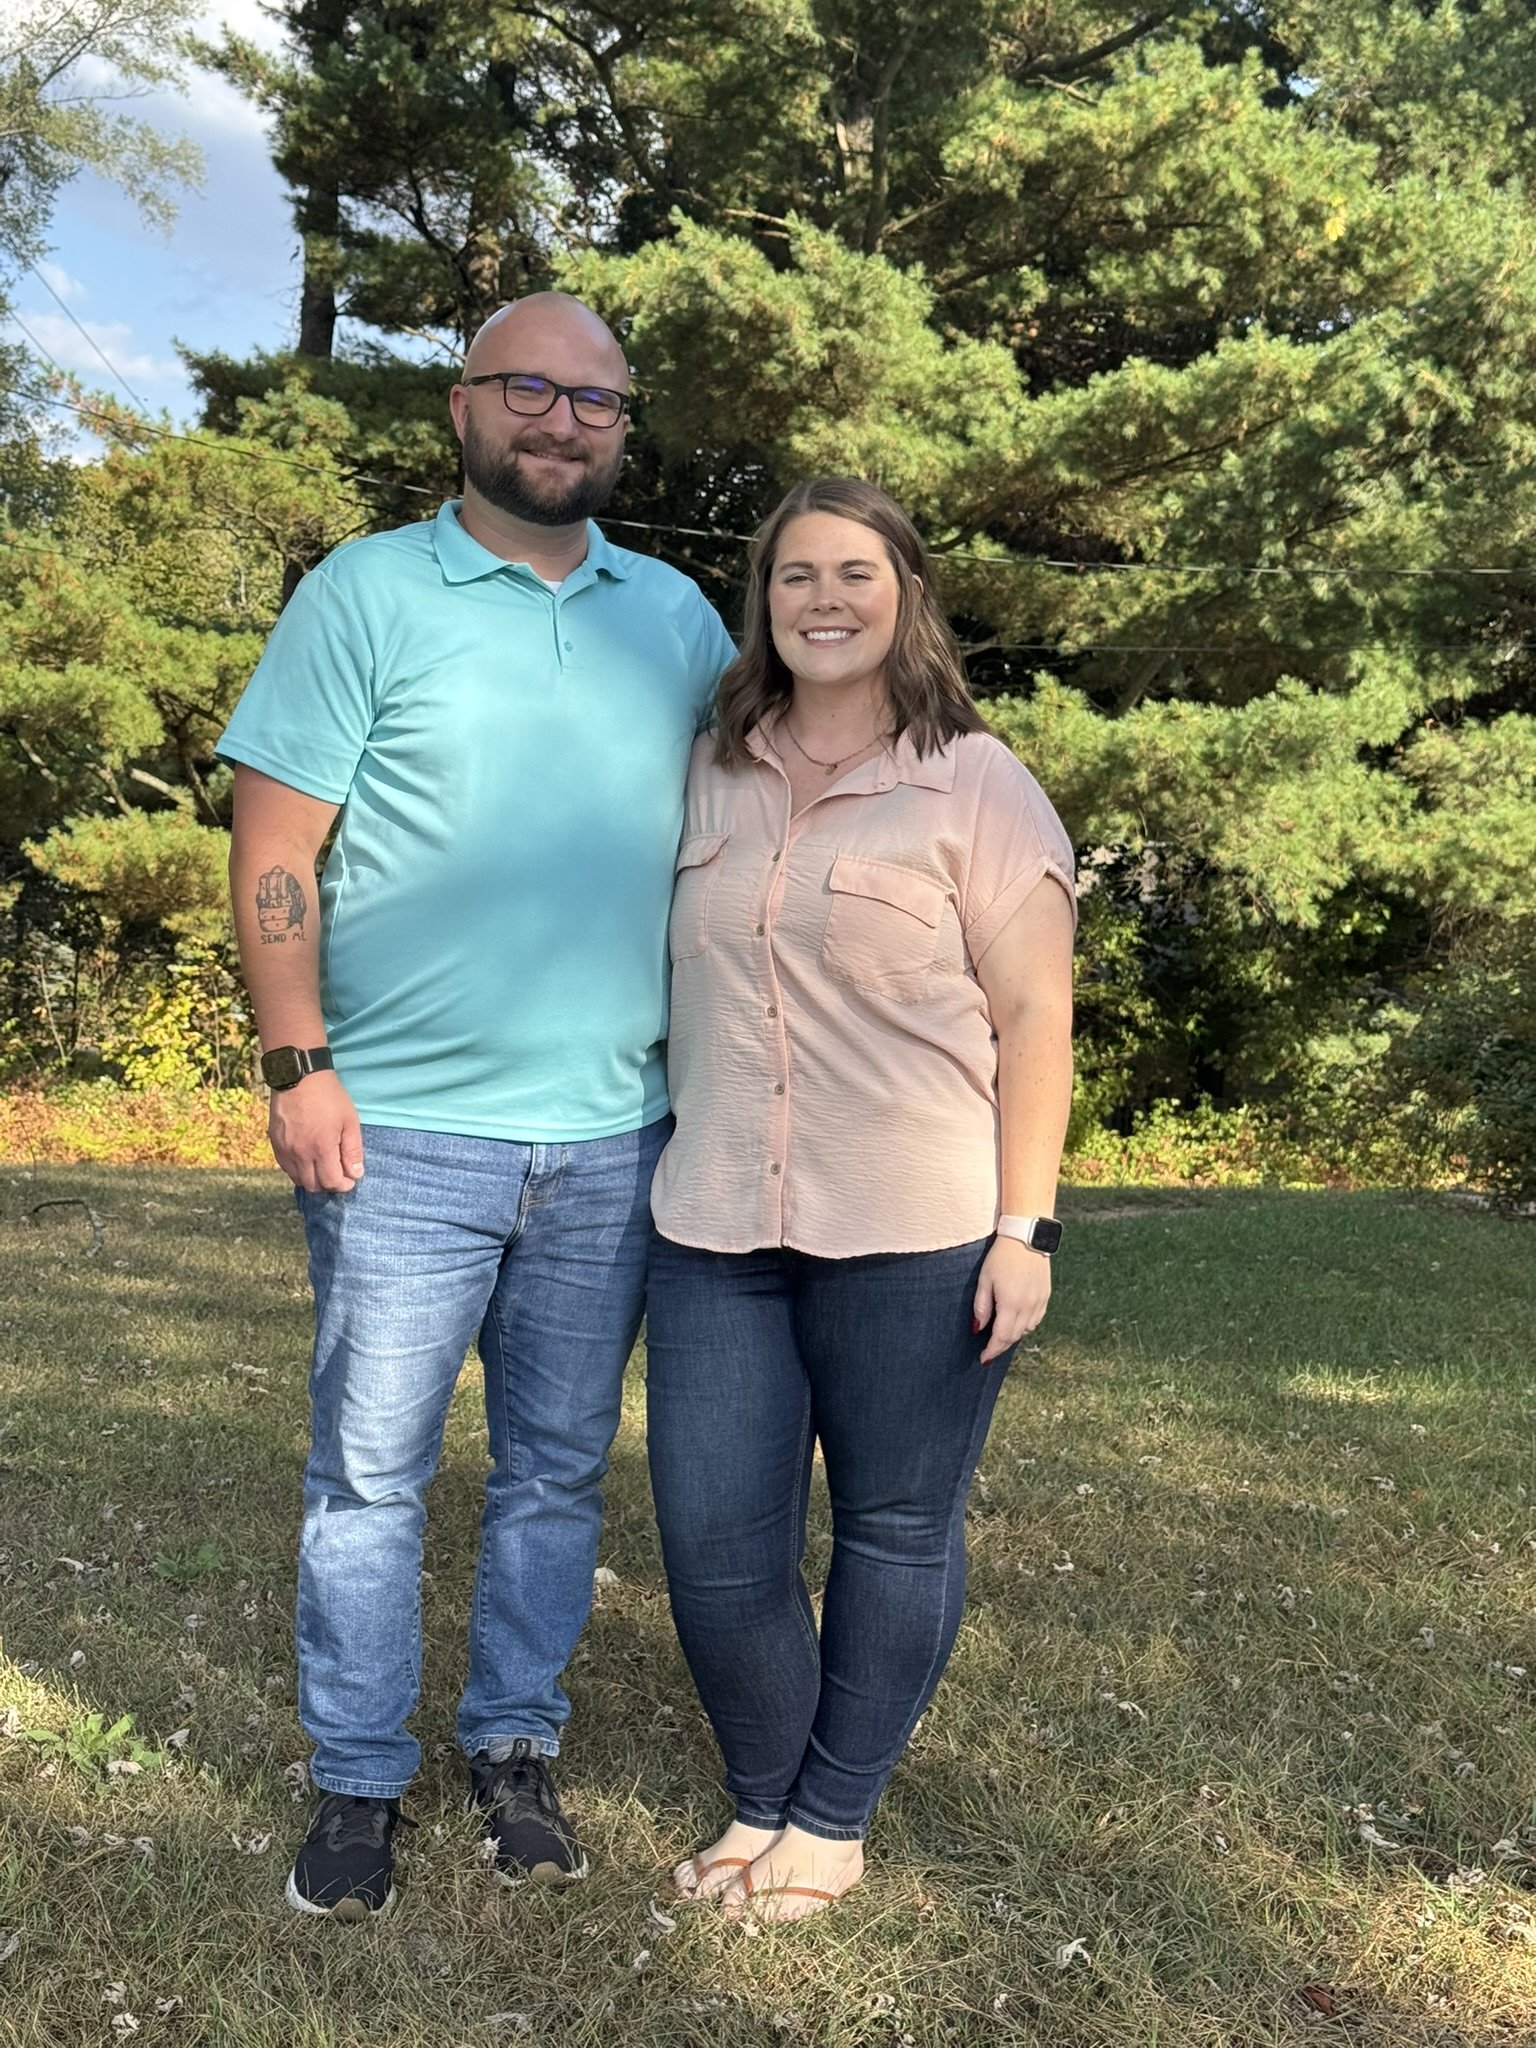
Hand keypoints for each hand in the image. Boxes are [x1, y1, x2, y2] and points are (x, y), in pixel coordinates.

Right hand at [267, 1070, 364, 1192]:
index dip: (343, 1185)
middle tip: (338, 1174)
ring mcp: (285, 1150)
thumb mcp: (349, 1121)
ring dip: (312, 1179)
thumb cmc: (328, 1096)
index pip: (331, 1182)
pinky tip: (308, 1160)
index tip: (350, 1179)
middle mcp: (300, 1154)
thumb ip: (353, 1150)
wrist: (298, 1076)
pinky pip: (286, 1167)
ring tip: (323, 1167)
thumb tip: (356, 1173)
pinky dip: (298, 1170)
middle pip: (314, 1186)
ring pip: (298, 1179)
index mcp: (321, 1148)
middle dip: (329, 1185)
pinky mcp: (275, 1143)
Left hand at [972, 1236, 1050, 1364]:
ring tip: (1001, 1333)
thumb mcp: (984, 1279)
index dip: (992, 1351)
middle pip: (1014, 1336)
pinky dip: (1026, 1324)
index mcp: (1011, 1304)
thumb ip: (981, 1306)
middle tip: (989, 1350)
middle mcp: (1028, 1306)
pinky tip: (1016, 1319)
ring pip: (1027, 1329)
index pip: (1002, 1337)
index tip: (983, 1359)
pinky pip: (1036, 1318)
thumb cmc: (1001, 1257)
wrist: (1026, 1237)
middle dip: (1001, 1346)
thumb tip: (978, 1329)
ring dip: (1013, 1335)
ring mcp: (1040, 1301)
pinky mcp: (1046, 1295)